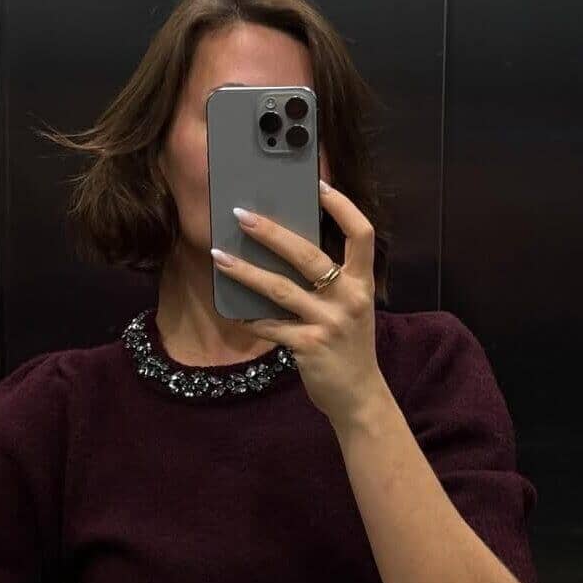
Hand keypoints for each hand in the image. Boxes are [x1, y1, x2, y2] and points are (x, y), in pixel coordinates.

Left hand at [210, 180, 385, 426]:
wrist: (359, 397)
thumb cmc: (348, 348)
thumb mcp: (351, 310)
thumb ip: (332, 283)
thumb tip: (286, 251)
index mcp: (363, 283)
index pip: (362, 233)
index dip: (342, 206)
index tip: (318, 185)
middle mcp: (350, 298)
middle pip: (308, 254)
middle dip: (271, 232)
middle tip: (242, 215)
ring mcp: (329, 323)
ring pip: (279, 288)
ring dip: (244, 271)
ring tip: (218, 256)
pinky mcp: (308, 346)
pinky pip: (270, 325)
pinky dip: (248, 318)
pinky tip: (230, 311)